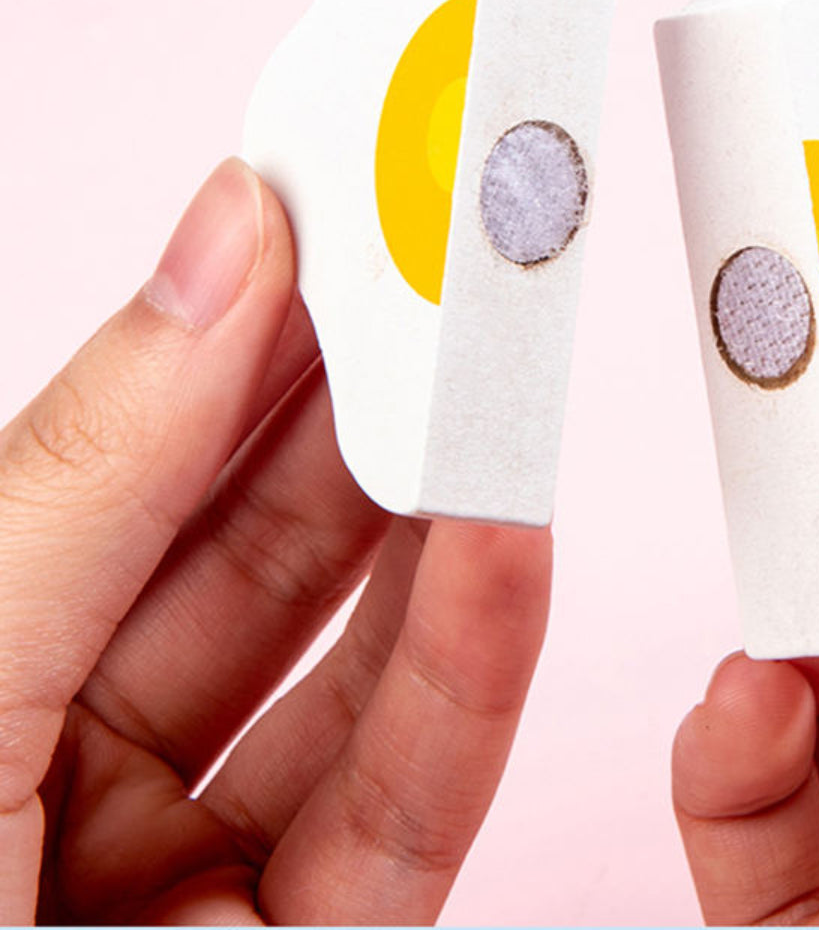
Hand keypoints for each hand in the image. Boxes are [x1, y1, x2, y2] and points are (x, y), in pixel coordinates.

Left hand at [0, 160, 550, 923]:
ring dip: (435, 525)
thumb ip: (92, 468)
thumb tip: (222, 243)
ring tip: (506, 394)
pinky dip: (465, 673)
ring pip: (344, 667)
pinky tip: (510, 553)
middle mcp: (58, 758)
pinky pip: (401, 803)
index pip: (118, 459)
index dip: (227, 324)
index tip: (327, 205)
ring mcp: (179, 871)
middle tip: (445, 281)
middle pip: (243, 548)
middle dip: (356, 405)